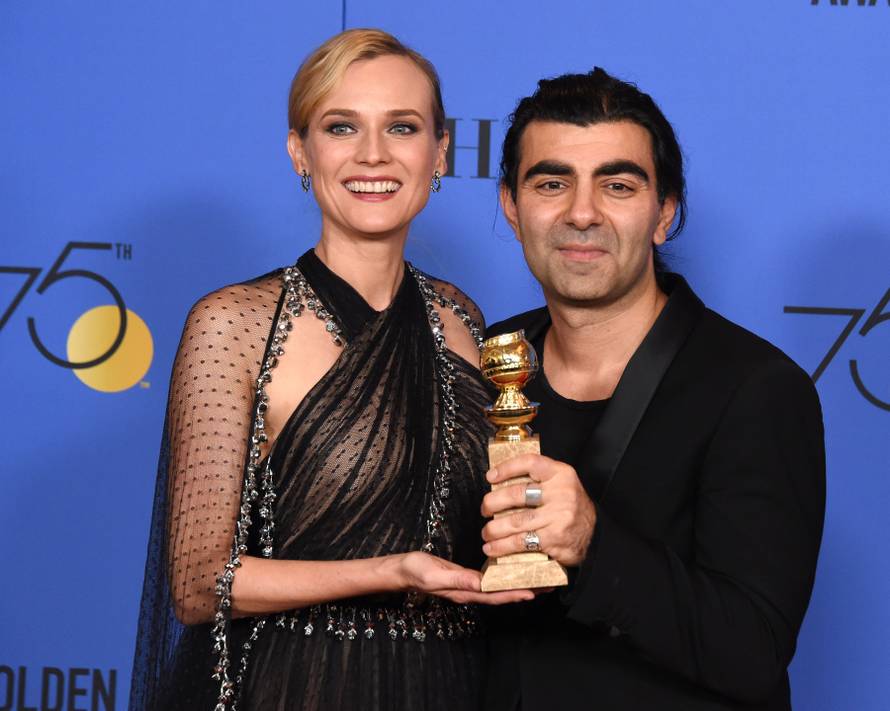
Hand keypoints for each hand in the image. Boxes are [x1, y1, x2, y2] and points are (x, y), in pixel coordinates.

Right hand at [394, 551, 533, 604]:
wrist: (402, 570)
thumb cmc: (415, 571)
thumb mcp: (433, 574)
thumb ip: (456, 579)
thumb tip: (479, 583)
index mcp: (464, 592)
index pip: (494, 596)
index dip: (514, 594)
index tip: (534, 592)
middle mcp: (470, 591)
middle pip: (502, 594)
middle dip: (525, 591)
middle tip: (548, 585)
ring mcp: (469, 585)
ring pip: (499, 588)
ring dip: (519, 584)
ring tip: (539, 580)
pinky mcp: (466, 577)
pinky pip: (491, 579)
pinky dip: (506, 577)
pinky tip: (514, 571)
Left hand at [481, 454, 596, 566]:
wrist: (595, 535)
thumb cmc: (570, 508)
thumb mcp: (562, 485)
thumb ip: (539, 480)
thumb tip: (499, 482)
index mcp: (561, 474)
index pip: (530, 462)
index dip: (507, 467)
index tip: (490, 477)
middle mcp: (561, 493)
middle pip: (517, 494)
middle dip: (493, 502)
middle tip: (484, 509)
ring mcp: (559, 516)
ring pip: (516, 521)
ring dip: (494, 529)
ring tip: (486, 532)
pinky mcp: (554, 538)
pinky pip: (521, 541)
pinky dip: (502, 546)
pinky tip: (492, 548)